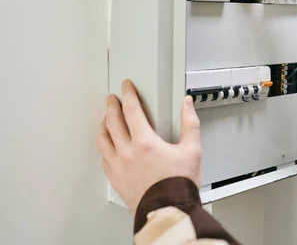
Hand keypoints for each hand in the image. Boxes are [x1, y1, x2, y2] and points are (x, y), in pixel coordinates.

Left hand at [97, 79, 201, 212]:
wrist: (168, 211)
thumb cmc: (179, 185)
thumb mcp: (192, 150)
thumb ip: (190, 123)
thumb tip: (187, 105)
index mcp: (145, 143)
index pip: (131, 110)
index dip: (128, 94)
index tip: (126, 86)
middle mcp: (128, 153)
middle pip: (113, 121)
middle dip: (112, 106)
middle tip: (112, 98)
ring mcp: (119, 167)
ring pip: (103, 139)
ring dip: (103, 124)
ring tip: (105, 118)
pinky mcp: (116, 179)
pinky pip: (104, 158)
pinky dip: (104, 146)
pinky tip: (107, 145)